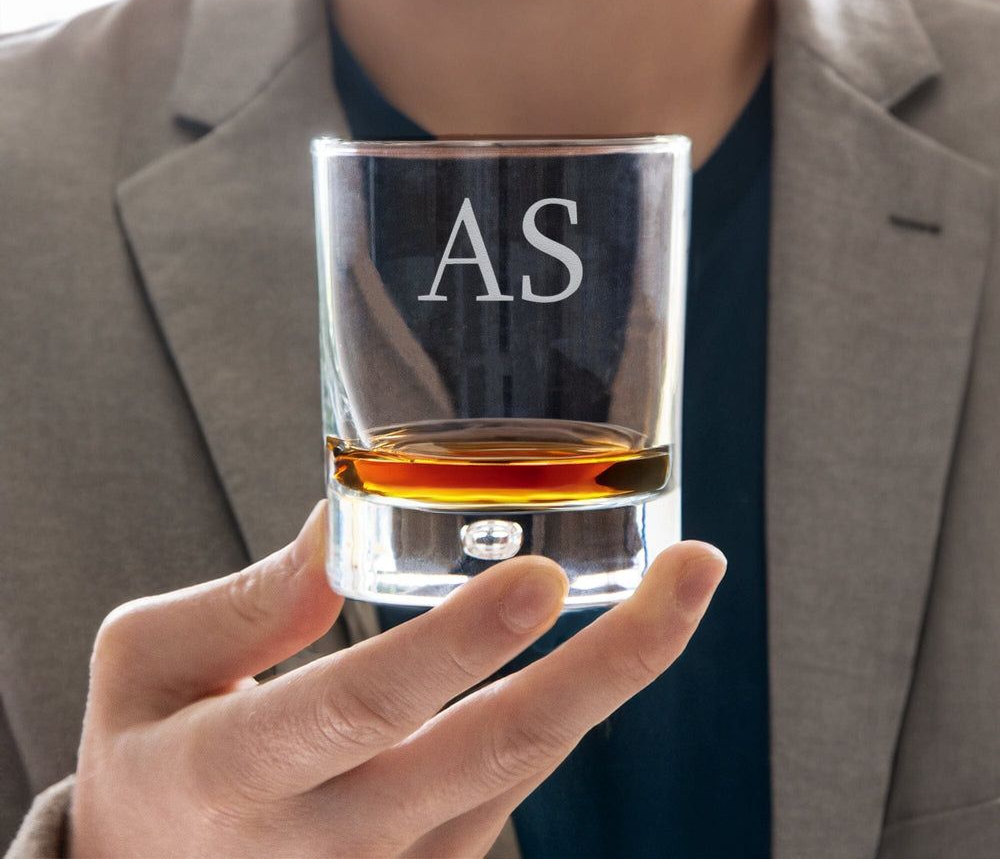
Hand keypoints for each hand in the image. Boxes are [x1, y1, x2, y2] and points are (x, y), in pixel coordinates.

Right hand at [70, 501, 724, 857]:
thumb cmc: (150, 755)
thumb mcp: (145, 664)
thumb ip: (244, 601)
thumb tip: (338, 522)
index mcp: (233, 772)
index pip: (359, 707)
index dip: (453, 647)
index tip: (537, 577)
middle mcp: (327, 841)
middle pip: (488, 756)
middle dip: (606, 664)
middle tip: (690, 572)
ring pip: (523, 771)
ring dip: (613, 677)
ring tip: (682, 582)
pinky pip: (518, 786)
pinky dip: (574, 709)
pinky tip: (618, 641)